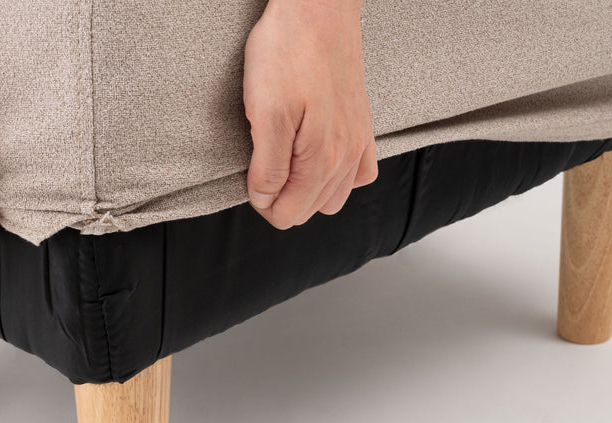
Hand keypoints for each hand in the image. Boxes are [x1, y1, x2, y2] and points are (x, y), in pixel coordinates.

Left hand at [243, 0, 377, 228]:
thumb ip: (267, 166)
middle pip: (311, 209)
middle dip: (282, 200)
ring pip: (335, 196)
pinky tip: (318, 161)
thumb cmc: (288, 52)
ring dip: (308, 191)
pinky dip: (338, 176)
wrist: (318, 9)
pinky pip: (359, 172)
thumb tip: (265, 199)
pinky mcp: (361, 125)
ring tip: (285, 165)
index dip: (263, 205)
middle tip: (260, 170)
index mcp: (323, 159)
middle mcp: (347, 156)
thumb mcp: (266, 113)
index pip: (289, 214)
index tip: (250, 182)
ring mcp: (358, 140)